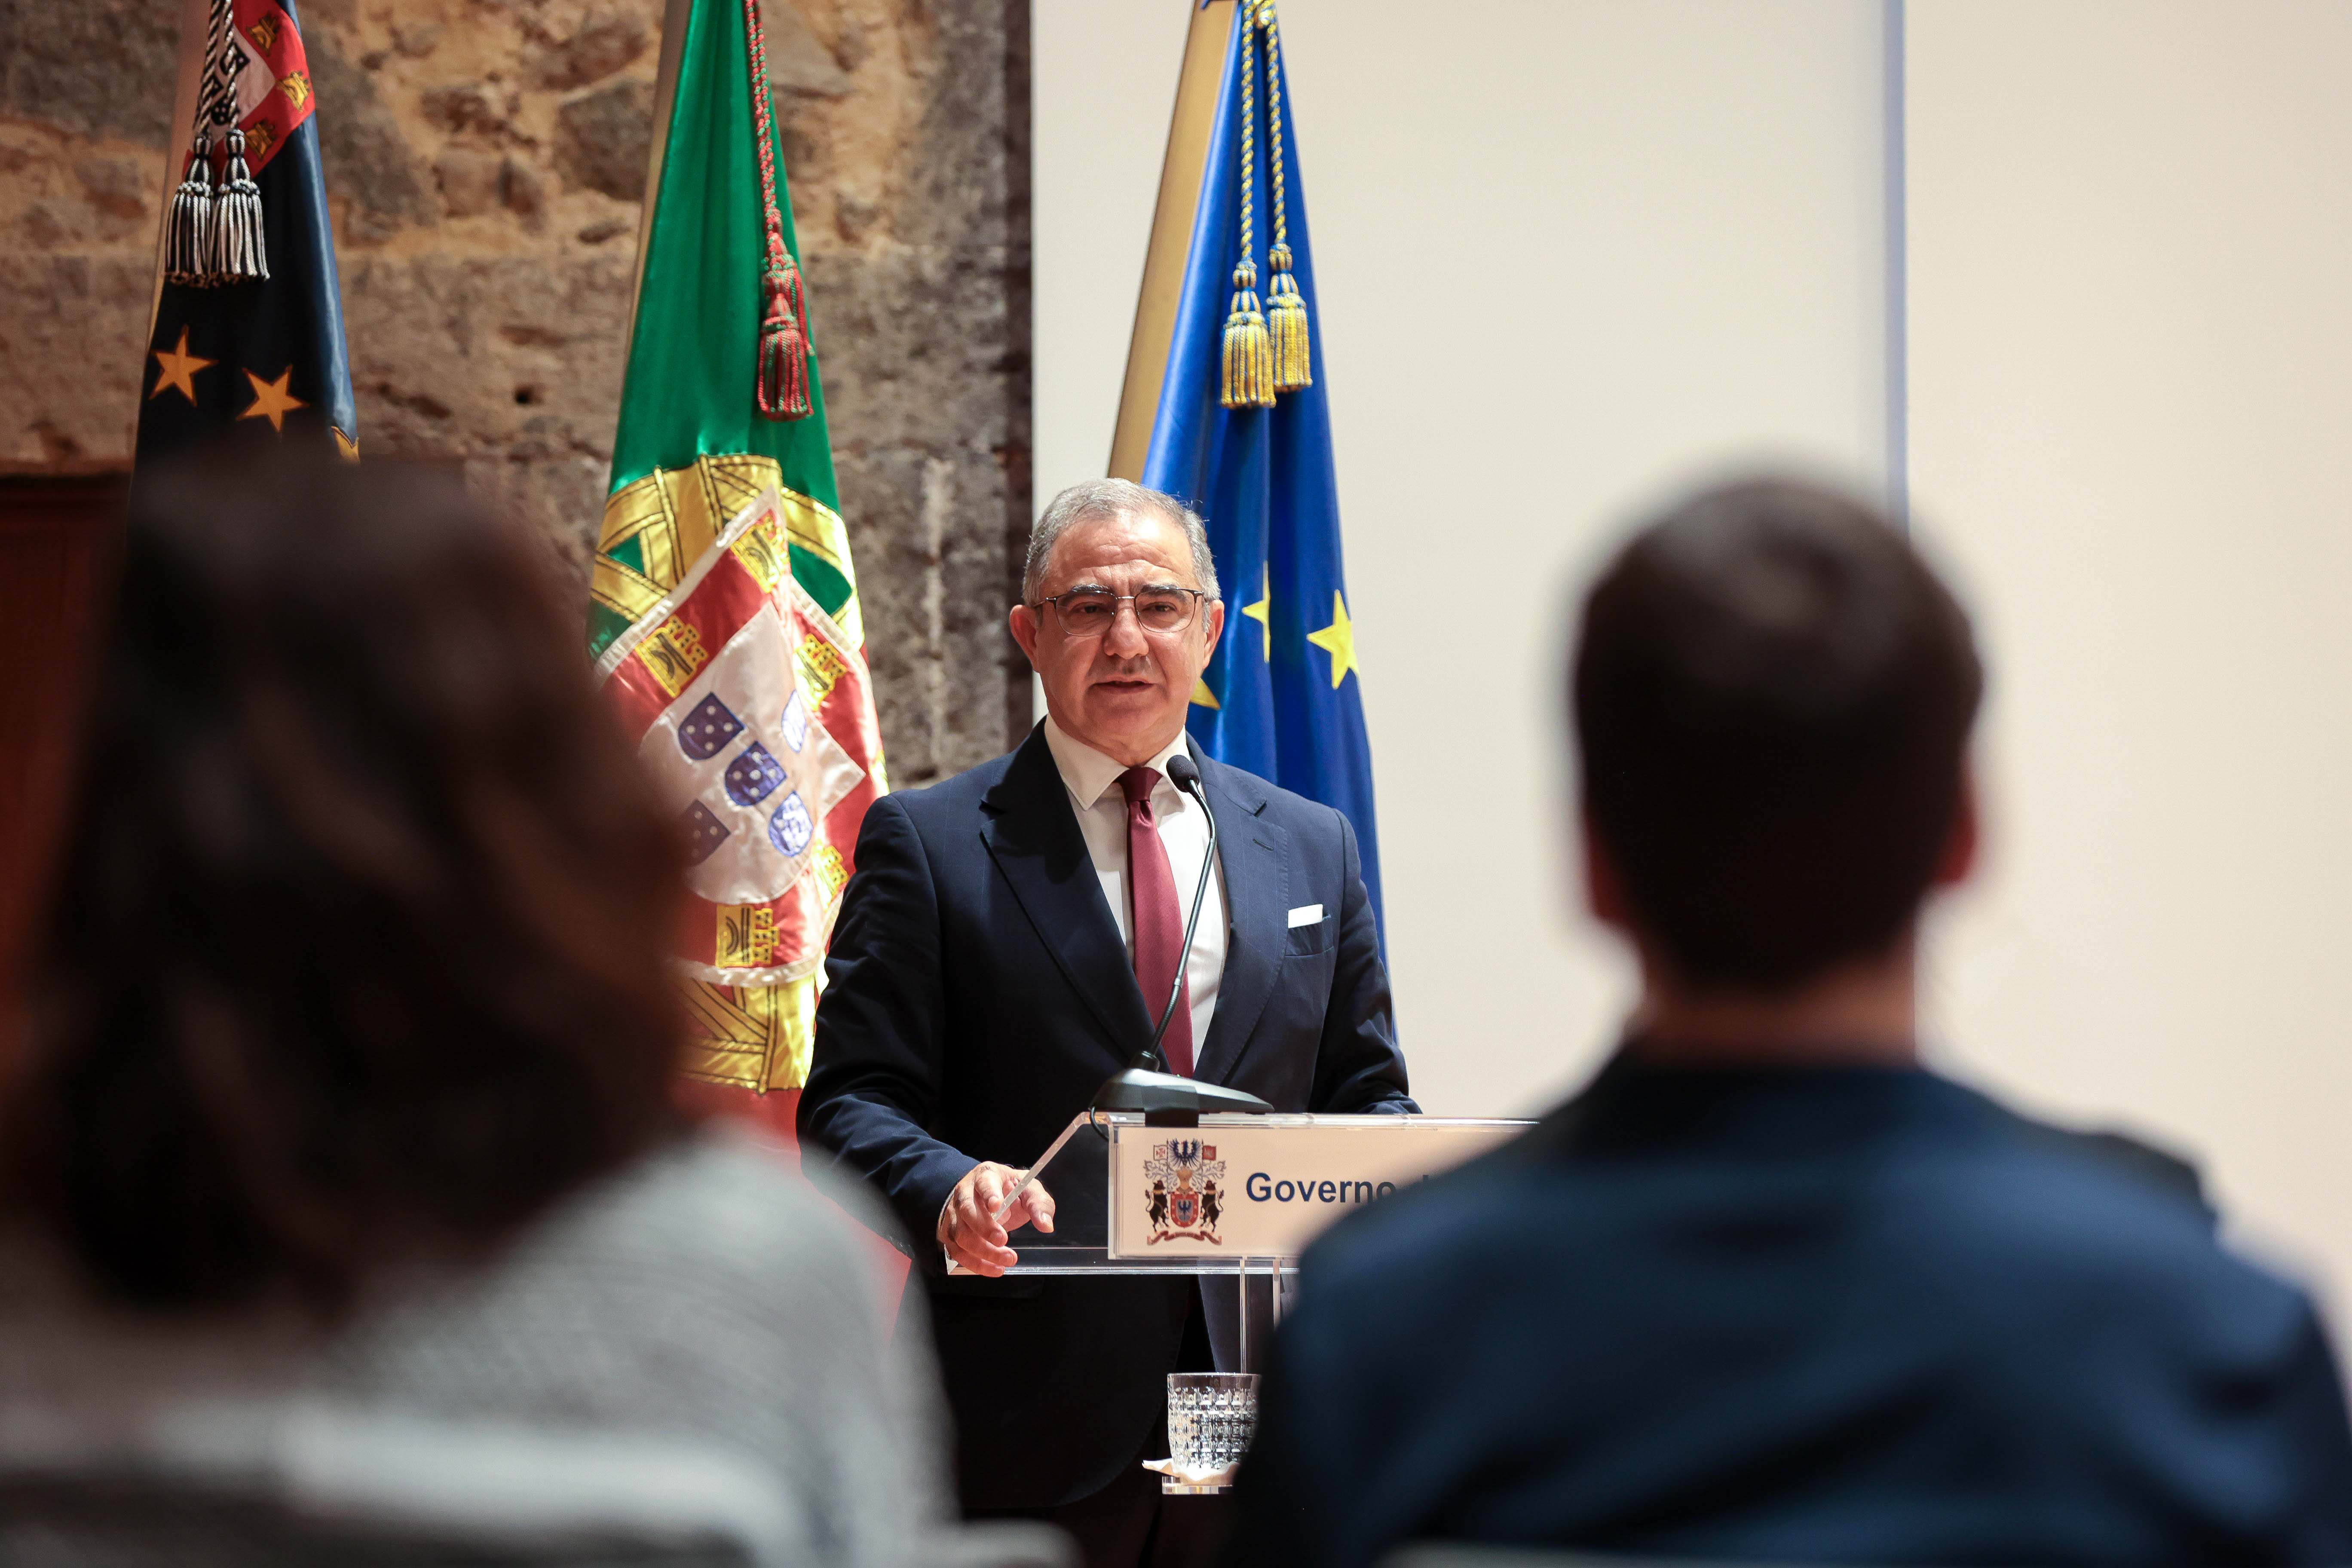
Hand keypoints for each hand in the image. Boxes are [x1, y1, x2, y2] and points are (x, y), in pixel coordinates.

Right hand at [938, 1162, 1056, 1276]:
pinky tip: (994, 1269)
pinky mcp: (951, 1233)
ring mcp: (955, 1213)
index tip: (997, 1206)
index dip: (989, 1194)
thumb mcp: (1029, 1190)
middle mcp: (965, 1192)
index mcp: (986, 1176)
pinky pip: (957, 1251)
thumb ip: (1039, 1204)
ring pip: (961, 1234)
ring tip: (1007, 1260)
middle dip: (985, 1229)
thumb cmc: (1010, 1192)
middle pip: (967, 1210)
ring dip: (983, 1251)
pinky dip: (975, 1264)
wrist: (991, 1199)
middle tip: (1003, 1240)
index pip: (984, 1182)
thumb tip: (1046, 1225)